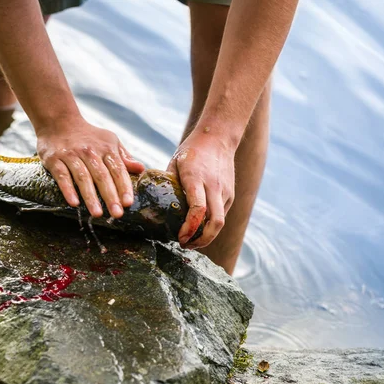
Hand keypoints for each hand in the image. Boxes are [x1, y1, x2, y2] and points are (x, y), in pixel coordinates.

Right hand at [37, 116, 144, 218]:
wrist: (58, 121)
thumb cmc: (88, 136)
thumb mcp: (109, 141)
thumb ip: (124, 157)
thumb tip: (141, 169)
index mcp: (106, 148)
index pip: (118, 170)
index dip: (124, 186)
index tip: (128, 203)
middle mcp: (89, 152)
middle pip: (102, 176)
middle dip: (110, 196)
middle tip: (117, 214)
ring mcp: (71, 155)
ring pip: (82, 177)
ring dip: (90, 197)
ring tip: (97, 214)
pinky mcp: (54, 159)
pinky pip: (62, 175)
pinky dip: (68, 189)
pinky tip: (74, 203)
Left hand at [167, 128, 236, 248]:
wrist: (218, 137)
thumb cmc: (192, 150)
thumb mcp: (174, 163)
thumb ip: (167, 184)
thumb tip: (153, 203)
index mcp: (196, 179)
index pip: (198, 209)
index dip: (190, 228)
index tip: (179, 237)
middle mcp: (214, 187)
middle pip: (216, 222)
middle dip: (201, 240)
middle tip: (185, 245)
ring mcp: (225, 192)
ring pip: (220, 222)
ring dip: (207, 236)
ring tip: (191, 241)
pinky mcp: (230, 194)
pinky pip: (221, 215)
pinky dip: (211, 226)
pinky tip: (199, 228)